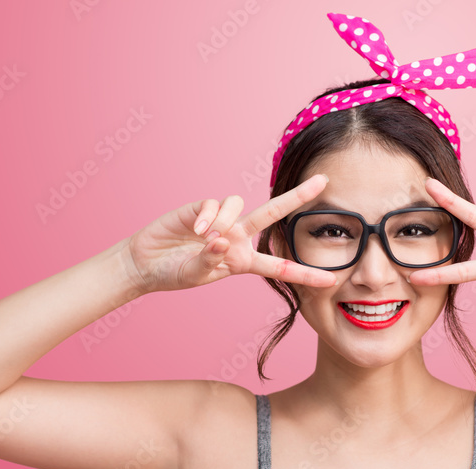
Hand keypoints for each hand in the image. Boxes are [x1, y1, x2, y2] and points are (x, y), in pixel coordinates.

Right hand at [122, 174, 337, 292]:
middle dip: (298, 197)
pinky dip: (208, 217)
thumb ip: (210, 261)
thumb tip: (220, 241)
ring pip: (239, 205)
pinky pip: (215, 205)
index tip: (330, 279)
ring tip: (205, 239)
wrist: (145, 263)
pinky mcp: (202, 208)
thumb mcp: (195, 275)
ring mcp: (221, 221)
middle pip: (274, 214)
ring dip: (224, 222)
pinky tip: (195, 231)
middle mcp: (237, 237)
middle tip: (323, 181)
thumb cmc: (173, 273)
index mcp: (243, 260)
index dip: (305, 273)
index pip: (280, 266)